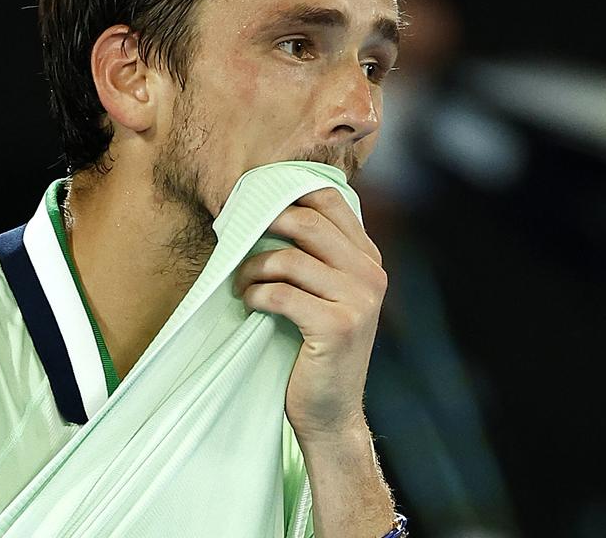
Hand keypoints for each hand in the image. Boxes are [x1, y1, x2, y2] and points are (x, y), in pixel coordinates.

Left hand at [232, 187, 386, 441]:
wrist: (330, 412)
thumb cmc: (315, 350)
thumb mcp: (324, 294)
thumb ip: (312, 255)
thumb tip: (263, 209)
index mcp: (367, 259)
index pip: (330, 199)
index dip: (287, 193)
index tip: (252, 202)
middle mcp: (370, 274)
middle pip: (307, 223)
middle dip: (263, 225)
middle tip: (235, 238)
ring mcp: (358, 300)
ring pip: (289, 259)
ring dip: (252, 268)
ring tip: (240, 283)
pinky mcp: (337, 326)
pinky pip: (281, 293)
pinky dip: (255, 294)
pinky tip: (249, 302)